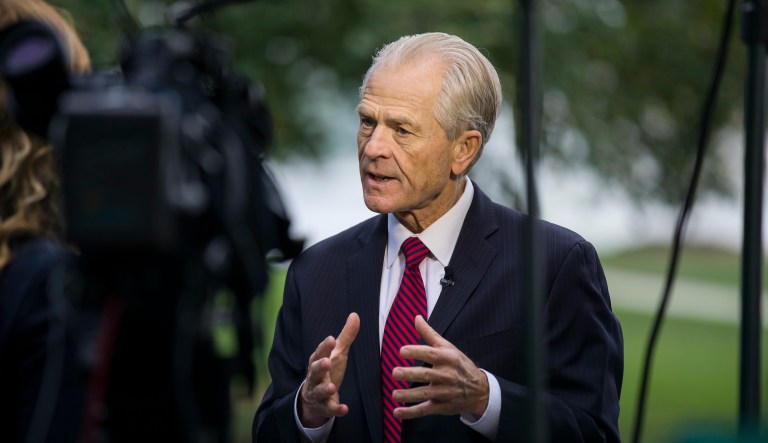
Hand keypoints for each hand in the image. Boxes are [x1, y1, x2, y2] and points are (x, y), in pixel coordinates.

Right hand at [299, 312, 359, 426]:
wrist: (314, 399)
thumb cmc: (328, 371)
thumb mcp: (337, 353)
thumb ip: (346, 336)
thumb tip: (355, 315)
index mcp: (318, 361)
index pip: (320, 352)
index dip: (324, 347)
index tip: (331, 339)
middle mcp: (315, 377)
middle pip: (314, 371)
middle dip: (320, 366)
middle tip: (326, 362)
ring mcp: (318, 392)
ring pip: (319, 391)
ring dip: (325, 389)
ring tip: (332, 387)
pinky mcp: (324, 407)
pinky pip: (329, 409)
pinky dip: (336, 409)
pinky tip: (344, 409)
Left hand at [391, 315, 488, 419]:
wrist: (480, 390)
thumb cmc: (459, 364)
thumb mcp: (448, 347)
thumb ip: (430, 334)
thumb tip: (416, 317)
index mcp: (447, 358)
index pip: (430, 354)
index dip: (416, 352)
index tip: (402, 351)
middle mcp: (447, 375)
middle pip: (426, 375)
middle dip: (410, 374)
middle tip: (395, 372)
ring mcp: (445, 392)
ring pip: (425, 394)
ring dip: (409, 395)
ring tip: (394, 394)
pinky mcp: (442, 406)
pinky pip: (425, 410)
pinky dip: (411, 413)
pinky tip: (398, 412)